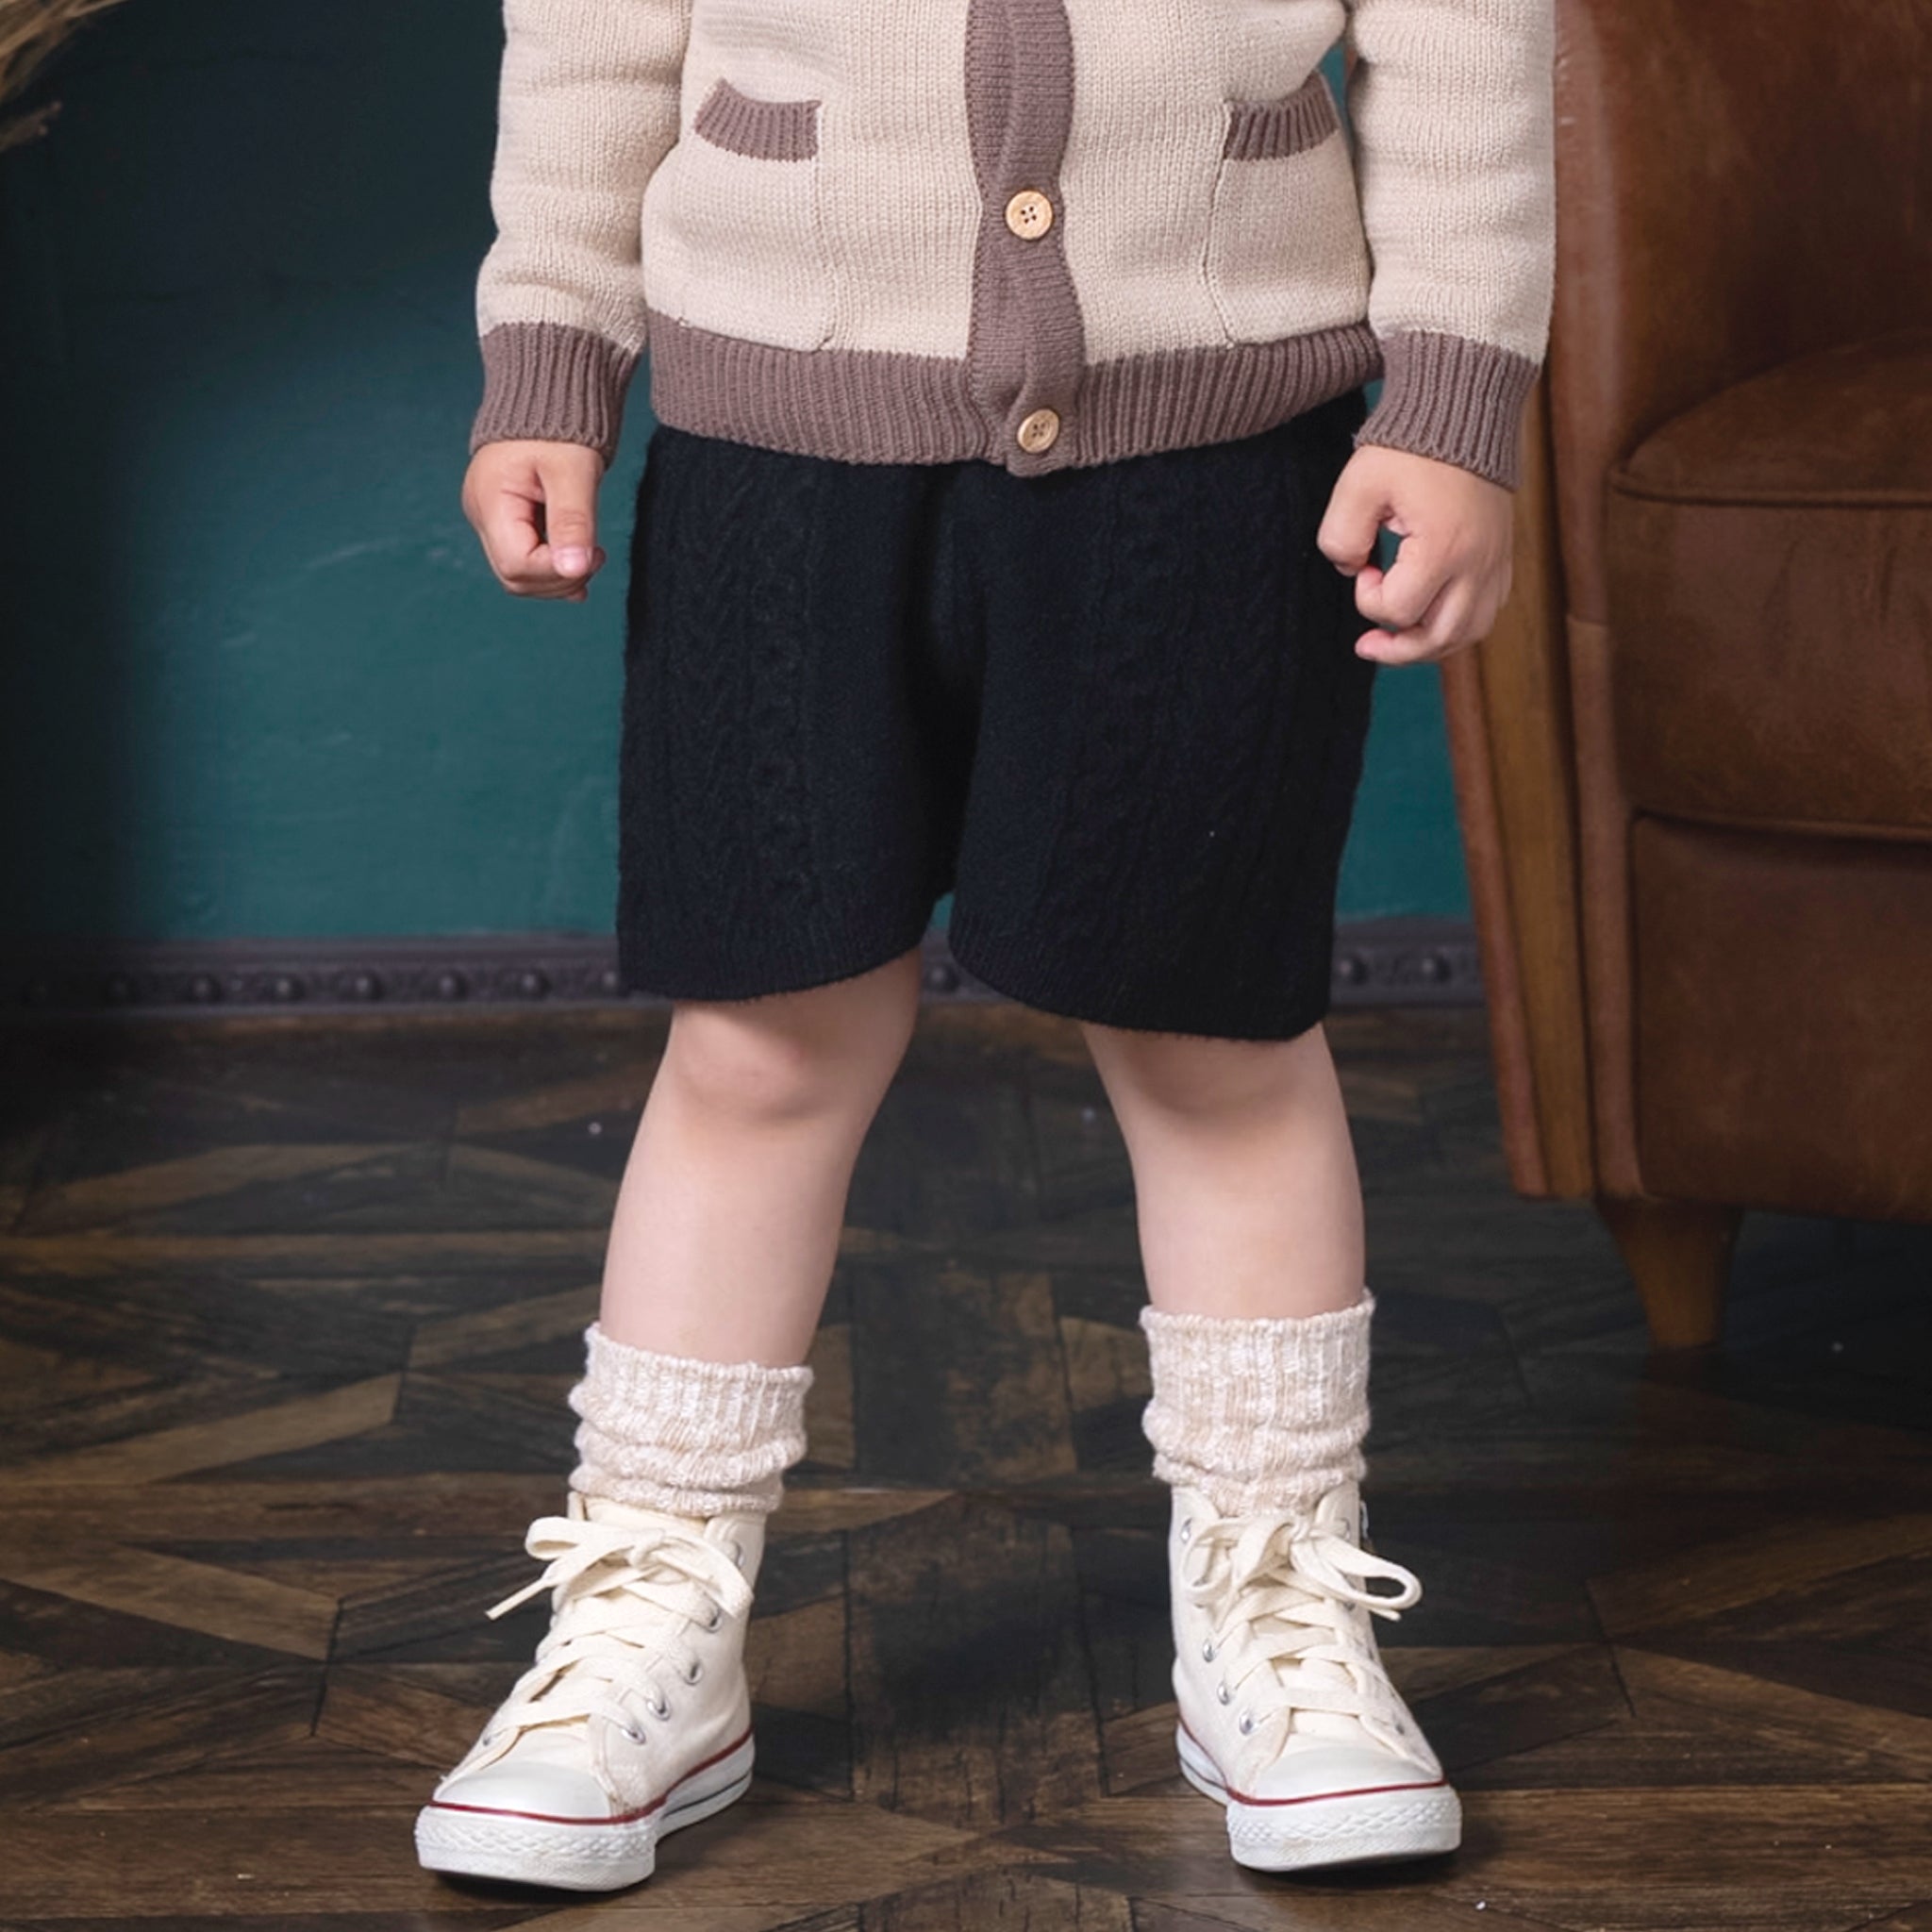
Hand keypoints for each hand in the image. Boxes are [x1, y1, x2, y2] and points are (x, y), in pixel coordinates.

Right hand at [463, 439, 608, 601]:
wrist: (547, 394)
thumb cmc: (559, 424)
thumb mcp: (573, 472)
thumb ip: (573, 522)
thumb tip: (574, 570)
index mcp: (491, 501)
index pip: (517, 565)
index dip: (557, 572)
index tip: (595, 554)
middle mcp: (482, 515)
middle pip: (514, 577)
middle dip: (559, 578)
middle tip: (596, 556)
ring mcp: (490, 518)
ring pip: (520, 575)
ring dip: (559, 576)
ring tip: (591, 554)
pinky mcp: (504, 519)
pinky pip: (525, 559)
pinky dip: (553, 567)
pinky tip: (580, 564)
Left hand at [1316, 444, 1513, 663]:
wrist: (1464, 409)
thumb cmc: (1410, 445)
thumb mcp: (1358, 484)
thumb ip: (1339, 536)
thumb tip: (1350, 570)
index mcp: (1443, 548)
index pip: (1399, 609)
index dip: (1367, 599)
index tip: (1362, 566)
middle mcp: (1477, 563)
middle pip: (1440, 638)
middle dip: (1397, 648)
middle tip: (1366, 644)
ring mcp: (1495, 561)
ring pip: (1468, 633)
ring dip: (1429, 645)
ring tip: (1397, 641)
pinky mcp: (1502, 555)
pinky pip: (1487, 611)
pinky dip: (1457, 626)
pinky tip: (1430, 617)